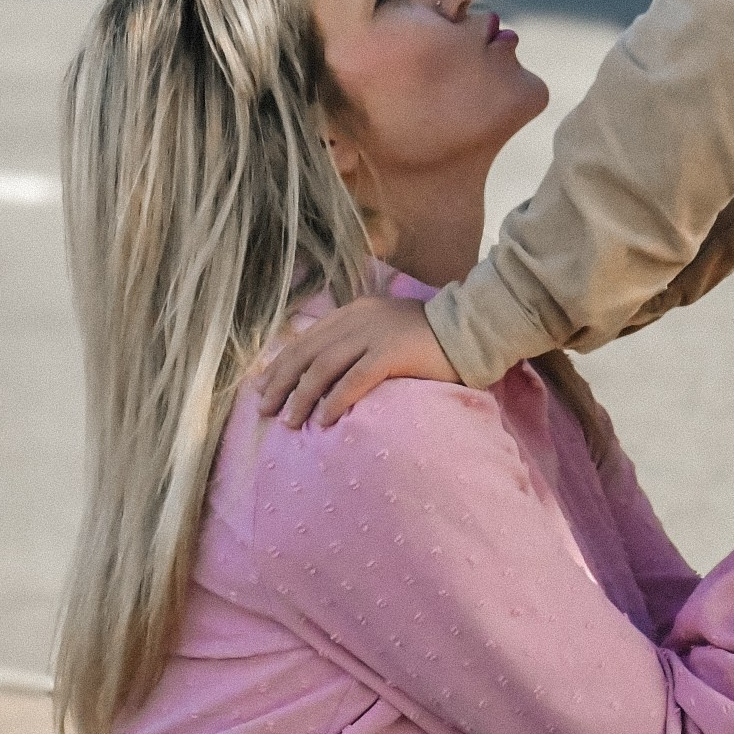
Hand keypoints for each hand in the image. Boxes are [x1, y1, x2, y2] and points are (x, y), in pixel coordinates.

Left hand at [255, 293, 461, 428]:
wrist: (470, 329)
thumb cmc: (430, 339)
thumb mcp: (386, 331)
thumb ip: (358, 343)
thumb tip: (327, 374)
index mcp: (354, 311)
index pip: (307, 339)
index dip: (280, 365)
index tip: (262, 388)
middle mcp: (358, 319)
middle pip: (307, 352)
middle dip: (281, 382)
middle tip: (264, 409)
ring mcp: (375, 334)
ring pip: (324, 367)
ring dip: (302, 396)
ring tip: (289, 421)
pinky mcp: (392, 353)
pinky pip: (355, 379)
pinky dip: (335, 400)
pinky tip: (324, 420)